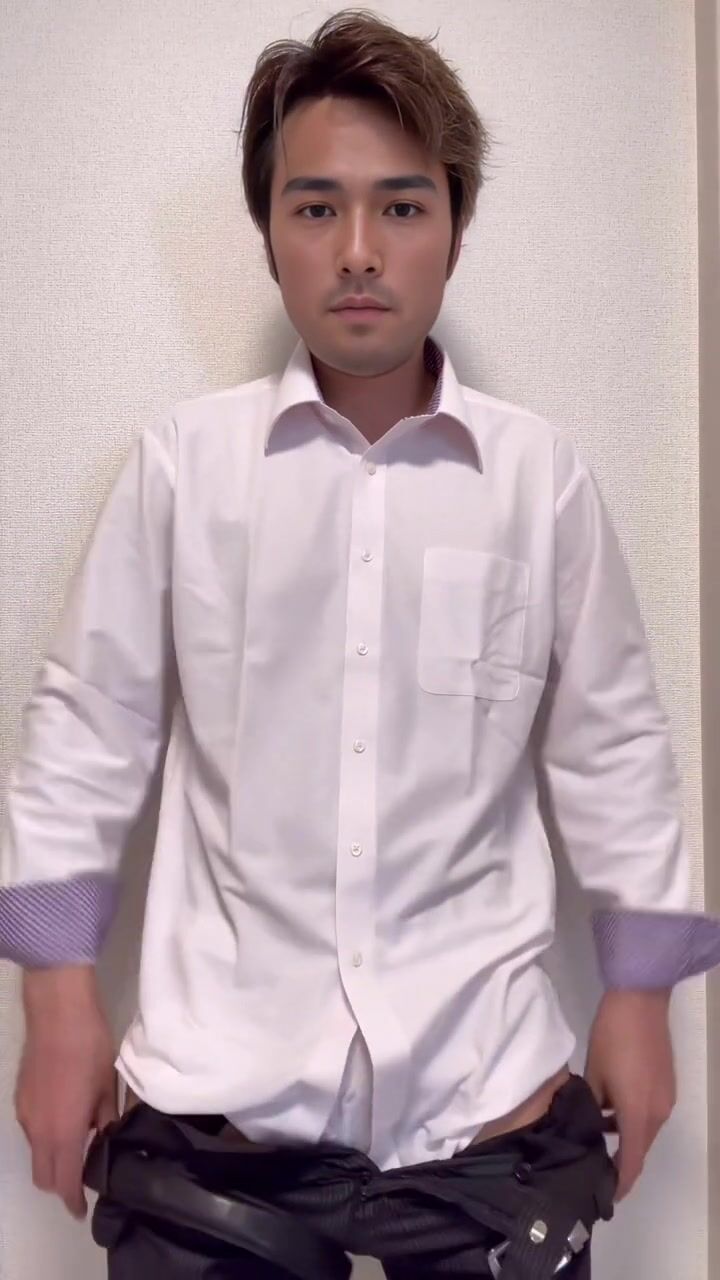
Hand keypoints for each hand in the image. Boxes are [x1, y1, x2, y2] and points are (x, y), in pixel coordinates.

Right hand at [15, 967, 118, 1219]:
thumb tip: (108, 1139)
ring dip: (53, 1158)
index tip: (83, 1209)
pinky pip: (32, 1131)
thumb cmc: (90, 1048)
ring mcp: (25, 1114)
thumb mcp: (107, 1086)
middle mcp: (38, 1130)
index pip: (63, 1182)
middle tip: (83, 1177)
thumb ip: (107, 1120)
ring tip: (80, 1142)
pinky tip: (66, 1117)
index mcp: (63, 1132)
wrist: (58, 1012)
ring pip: (36, 1153)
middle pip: (43, 1176)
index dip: (73, 1201)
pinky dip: (46, 1137)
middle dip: (61, 1185)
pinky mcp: (20, 1098)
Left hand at [584, 989, 675, 1200]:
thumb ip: (592, 1105)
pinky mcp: (667, 1083)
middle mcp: (659, 1112)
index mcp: (639, 1114)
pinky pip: (649, 1112)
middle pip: (641, 1148)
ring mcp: (666, 1097)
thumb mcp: (594, 1073)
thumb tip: (589, 1123)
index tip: (605, 1195)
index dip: (620, 1183)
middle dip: (621, 1160)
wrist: (640, 999)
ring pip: (645, 1129)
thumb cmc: (612, 1037)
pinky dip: (633, 1118)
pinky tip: (610, 1109)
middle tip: (593, 1164)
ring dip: (626, 1136)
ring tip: (596, 1136)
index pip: (633, 1162)